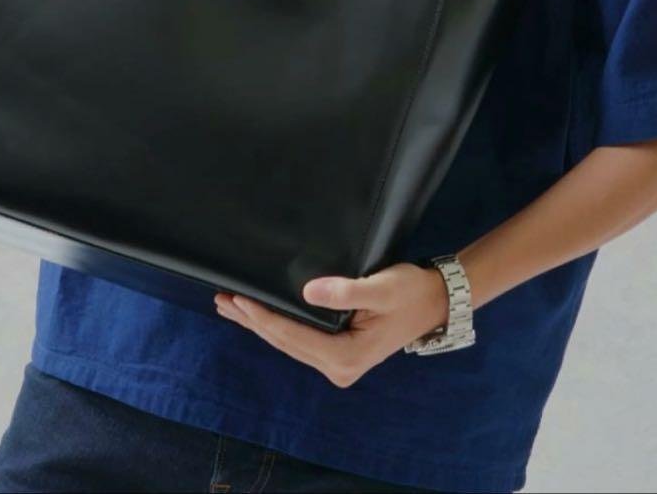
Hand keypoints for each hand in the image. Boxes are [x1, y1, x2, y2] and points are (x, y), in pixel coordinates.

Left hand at [213, 262, 448, 387]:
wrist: (434, 302)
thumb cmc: (409, 292)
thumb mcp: (380, 288)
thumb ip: (345, 291)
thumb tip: (307, 292)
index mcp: (344, 356)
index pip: (291, 335)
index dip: (261, 316)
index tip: (237, 298)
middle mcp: (338, 367)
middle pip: (284, 342)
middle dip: (252, 320)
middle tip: (222, 299)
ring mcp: (337, 364)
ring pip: (288, 343)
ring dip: (259, 324)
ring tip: (230, 306)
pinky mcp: (338, 354)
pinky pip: (299, 341)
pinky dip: (277, 326)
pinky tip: (259, 317)